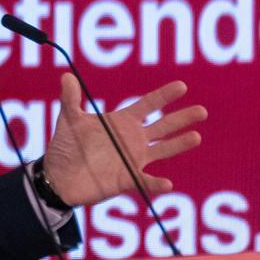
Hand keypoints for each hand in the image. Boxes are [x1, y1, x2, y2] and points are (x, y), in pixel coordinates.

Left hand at [44, 74, 205, 206]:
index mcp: (121, 122)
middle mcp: (132, 139)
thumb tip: (66, 75)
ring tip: (196, 137)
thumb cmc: (65, 147)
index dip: (164, 96)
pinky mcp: (126, 179)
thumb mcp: (69, 120)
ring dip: (178, 145)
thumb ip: (70, 99)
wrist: (58, 177)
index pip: (148, 105)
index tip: (182, 86)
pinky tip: (167, 183)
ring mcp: (132, 159)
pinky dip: (156, 184)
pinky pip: (145, 182)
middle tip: (202, 111)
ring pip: (161, 150)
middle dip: (181, 118)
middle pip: (162, 126)